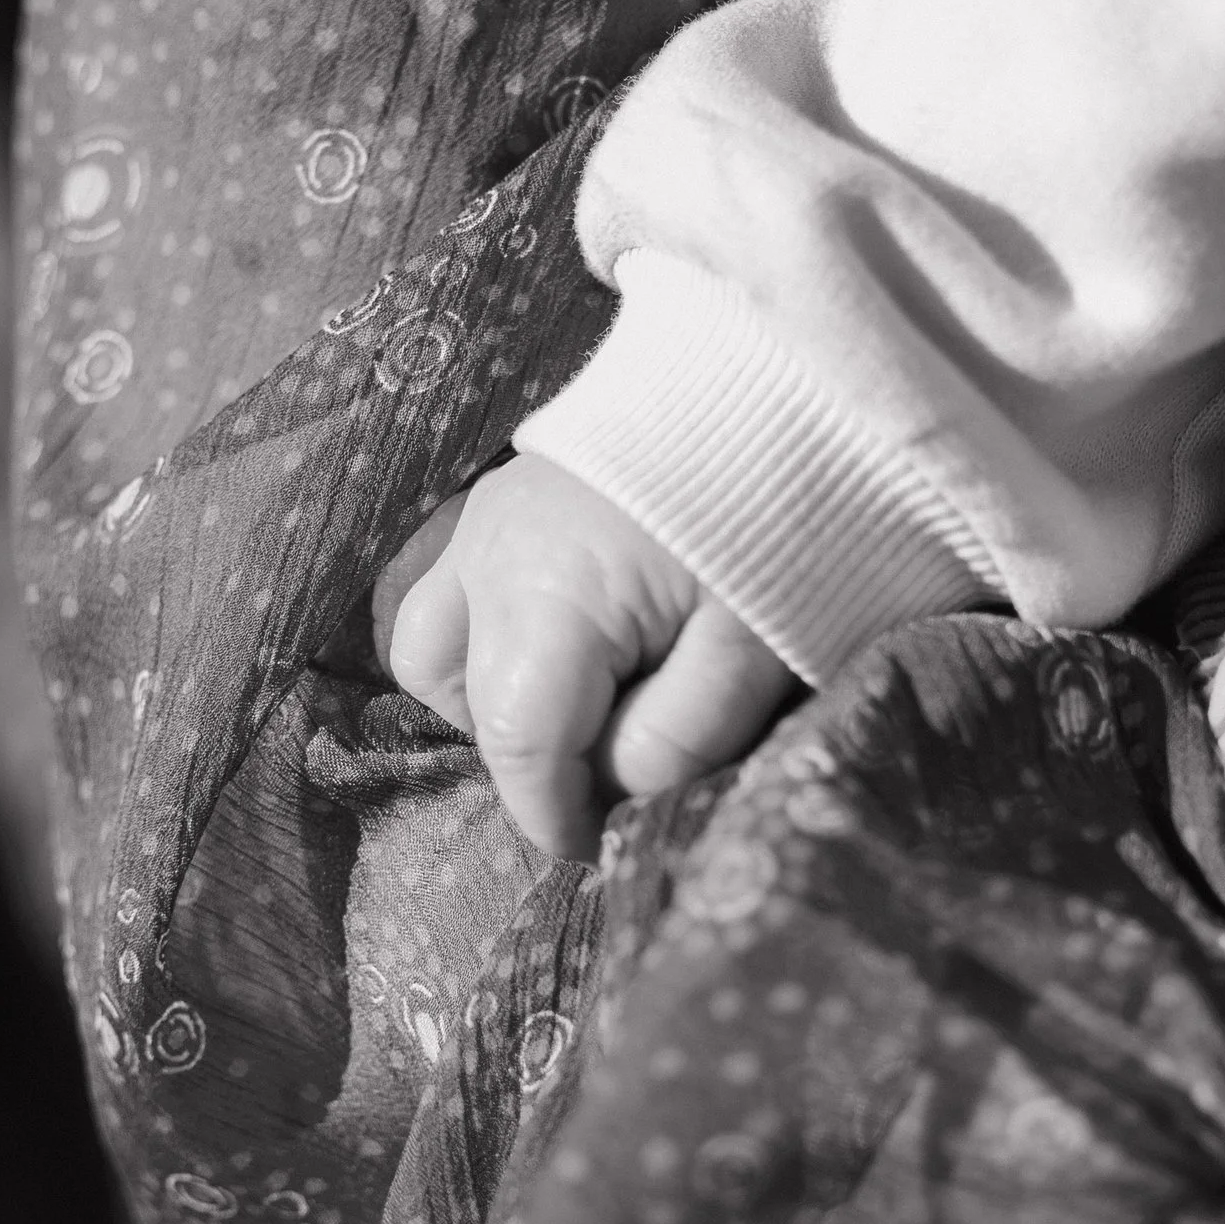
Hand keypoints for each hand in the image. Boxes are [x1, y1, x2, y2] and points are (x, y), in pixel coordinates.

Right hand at [385, 455, 796, 856]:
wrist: (789, 376)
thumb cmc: (783, 517)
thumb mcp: (756, 650)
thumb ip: (679, 740)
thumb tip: (612, 792)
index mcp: (547, 592)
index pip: (520, 745)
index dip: (557, 816)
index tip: (605, 848)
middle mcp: (488, 553)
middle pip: (471, 703)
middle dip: (534, 764)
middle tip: (613, 777)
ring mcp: (484, 518)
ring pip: (435, 648)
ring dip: (492, 702)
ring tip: (579, 715)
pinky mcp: (502, 499)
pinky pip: (455, 595)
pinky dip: (493, 644)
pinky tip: (570, 655)